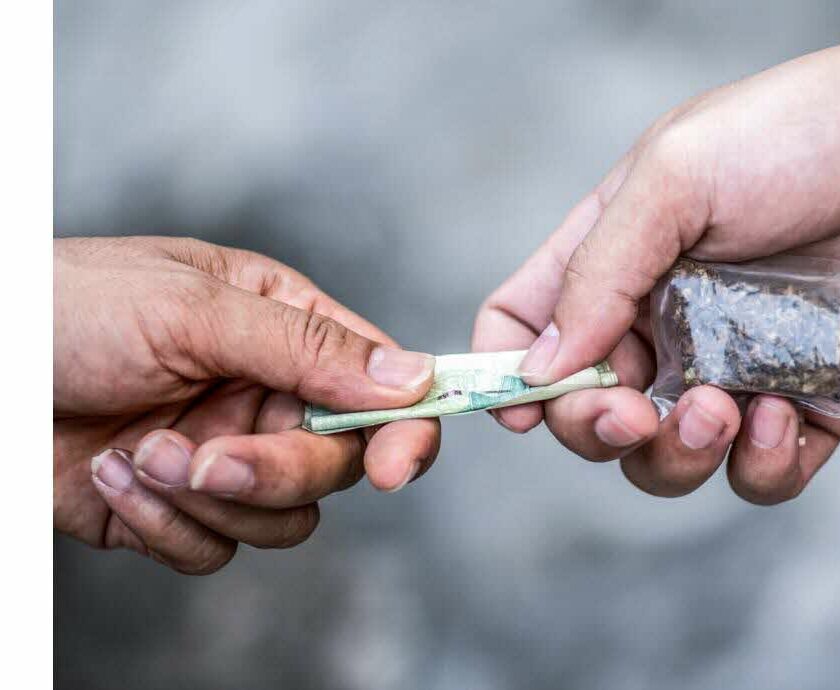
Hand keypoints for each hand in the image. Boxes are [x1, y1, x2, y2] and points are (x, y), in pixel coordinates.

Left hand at [54, 236, 438, 572]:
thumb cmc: (63, 307)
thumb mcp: (192, 308)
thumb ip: (306, 347)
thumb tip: (414, 376)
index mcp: (281, 328)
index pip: (377, 382)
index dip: (403, 426)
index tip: (396, 466)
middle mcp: (262, 394)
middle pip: (333, 463)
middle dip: (275, 470)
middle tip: (213, 459)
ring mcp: (222, 456)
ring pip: (283, 519)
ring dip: (212, 500)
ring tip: (144, 454)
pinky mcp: (175, 513)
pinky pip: (214, 551)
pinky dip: (166, 526)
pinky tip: (115, 475)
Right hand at [473, 0, 839, 502]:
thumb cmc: (809, 129)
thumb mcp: (677, 173)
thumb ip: (598, 273)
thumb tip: (534, 370)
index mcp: (618, 255)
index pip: (525, 327)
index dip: (505, 373)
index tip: (523, 406)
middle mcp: (667, 317)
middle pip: (587, 411)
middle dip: (594, 429)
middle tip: (631, 414)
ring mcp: (736, 365)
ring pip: (667, 460)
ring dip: (675, 456)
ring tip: (719, 408)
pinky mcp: (812, 403)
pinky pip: (758, 475)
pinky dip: (756, 467)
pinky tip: (779, 417)